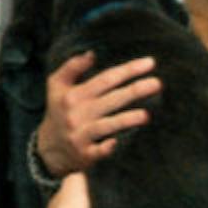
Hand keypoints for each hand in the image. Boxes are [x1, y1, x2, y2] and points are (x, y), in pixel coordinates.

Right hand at [37, 51, 159, 176]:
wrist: (50, 147)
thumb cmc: (60, 111)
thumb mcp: (57, 86)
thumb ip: (72, 67)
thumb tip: (91, 53)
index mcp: (73, 95)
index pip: (105, 79)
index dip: (127, 70)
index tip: (150, 63)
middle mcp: (77, 114)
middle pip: (111, 99)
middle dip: (135, 91)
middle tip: (157, 83)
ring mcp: (81, 134)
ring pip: (106, 125)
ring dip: (126, 120)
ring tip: (146, 115)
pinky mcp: (85, 154)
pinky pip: (98, 151)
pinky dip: (106, 148)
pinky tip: (116, 143)